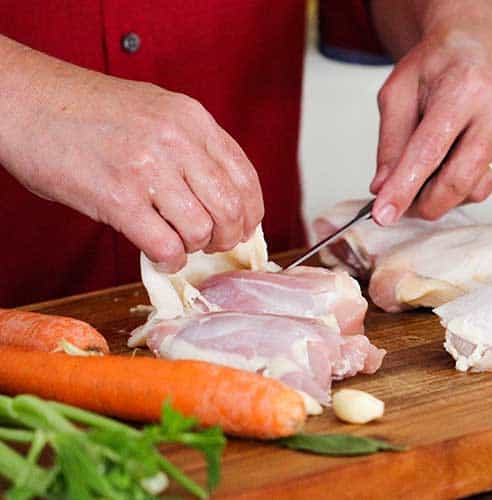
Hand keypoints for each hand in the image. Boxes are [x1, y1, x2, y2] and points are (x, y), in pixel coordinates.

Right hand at [0, 38, 263, 271]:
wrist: (25, 102)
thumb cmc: (85, 111)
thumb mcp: (155, 110)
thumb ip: (191, 144)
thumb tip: (221, 193)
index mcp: (192, 118)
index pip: (245, 176)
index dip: (250, 212)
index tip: (243, 227)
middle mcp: (177, 141)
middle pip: (231, 208)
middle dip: (229, 236)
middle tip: (213, 244)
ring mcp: (148, 169)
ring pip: (202, 230)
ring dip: (195, 248)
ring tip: (178, 244)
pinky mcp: (117, 198)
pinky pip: (165, 245)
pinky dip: (169, 260)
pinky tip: (160, 256)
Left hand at [368, 0, 491, 224]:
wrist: (482, 40)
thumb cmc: (443, 60)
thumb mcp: (400, 90)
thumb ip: (391, 141)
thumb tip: (384, 186)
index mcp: (467, 86)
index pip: (430, 151)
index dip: (405, 188)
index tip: (386, 213)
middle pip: (460, 181)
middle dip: (427, 202)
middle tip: (406, 202)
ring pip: (480, 189)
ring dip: (451, 191)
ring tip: (439, 163)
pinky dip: (475, 179)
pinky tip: (467, 153)